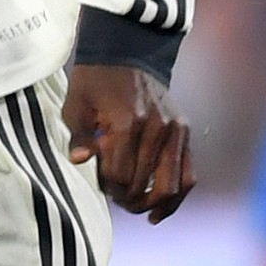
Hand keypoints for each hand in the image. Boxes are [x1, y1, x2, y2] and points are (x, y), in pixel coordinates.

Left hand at [63, 63, 194, 221]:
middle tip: (115, 197)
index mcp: (129, 121)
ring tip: (138, 210)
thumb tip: (81, 160)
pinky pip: (188, 175)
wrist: (129, 52)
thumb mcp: (77, 103)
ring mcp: (175, 131)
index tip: (100, 180)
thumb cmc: (97, 81)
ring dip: (152, 205)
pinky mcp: (185, 133)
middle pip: (143, 184)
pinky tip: (158, 213)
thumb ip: (79, 135)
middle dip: (127, 198)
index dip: (107, 186)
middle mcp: (157, 128)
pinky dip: (176, 198)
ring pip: (171, 186)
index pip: (119, 175)